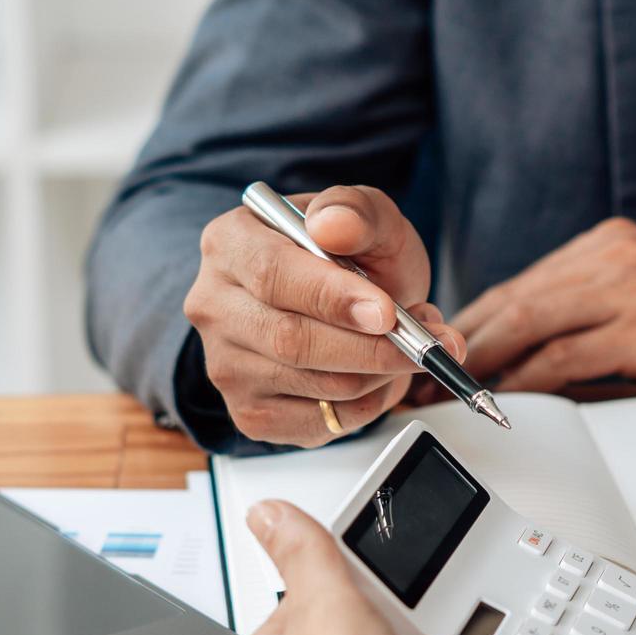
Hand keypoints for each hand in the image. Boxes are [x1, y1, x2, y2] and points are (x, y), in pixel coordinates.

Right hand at [185, 185, 466, 445]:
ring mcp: (227, 366)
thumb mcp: (369, 218)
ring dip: (380, 374)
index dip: (334, 298)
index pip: (272, 275)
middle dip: (370, 347)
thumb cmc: (354, 259)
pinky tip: (379, 376)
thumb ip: (358, 212)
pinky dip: (367, 405)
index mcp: (229, 243)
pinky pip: (321, 423)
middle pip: (290, 341)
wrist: (349, 304)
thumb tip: (335, 225)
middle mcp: (215, 306)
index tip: (386, 312)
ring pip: (315, 385)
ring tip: (407, 349)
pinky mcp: (251, 413)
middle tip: (420, 342)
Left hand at [442, 217, 635, 398]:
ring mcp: (631, 288)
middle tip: (417, 382)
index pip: (518, 286)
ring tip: (443, 399)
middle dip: (457, 347)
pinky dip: (524, 383)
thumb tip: (522, 356)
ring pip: (527, 326)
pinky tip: (499, 404)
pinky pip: (564, 360)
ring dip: (477, 367)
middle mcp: (613, 256)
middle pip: (510, 301)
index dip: (467, 324)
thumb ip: (592, 311)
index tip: (434, 356)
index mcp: (609, 244)